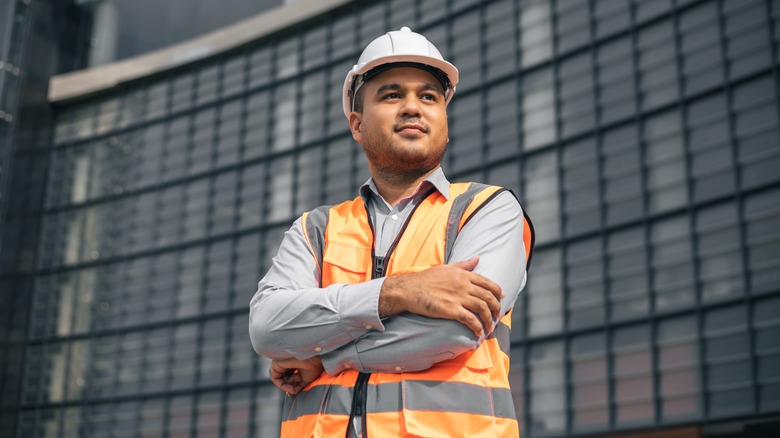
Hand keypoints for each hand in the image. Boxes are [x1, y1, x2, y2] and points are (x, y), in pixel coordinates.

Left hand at [269, 356, 323, 395]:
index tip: (295, 392)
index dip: (291, 387)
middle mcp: (285, 362)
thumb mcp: (305, 379)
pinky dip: (281, 385)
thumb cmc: (314, 365)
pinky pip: (275, 378)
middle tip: (294, 390)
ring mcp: (280, 362)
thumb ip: (297, 387)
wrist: (314, 358)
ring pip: (279, 379)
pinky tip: (290, 388)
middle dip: (289, 386)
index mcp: (293, 364)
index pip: (287, 378)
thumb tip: (290, 394)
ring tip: (294, 387)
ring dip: (287, 386)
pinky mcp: (276, 363)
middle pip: (283, 379)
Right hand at [378, 256, 502, 336]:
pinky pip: (470, 320)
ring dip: (488, 320)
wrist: (409, 289)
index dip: (497, 291)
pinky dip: (477, 327)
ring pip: (482, 309)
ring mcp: (458, 297)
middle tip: (497, 315)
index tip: (501, 298)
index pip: (487, 282)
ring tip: (489, 327)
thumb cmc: (425, 279)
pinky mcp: (451, 310)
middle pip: (487, 297)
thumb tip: (477, 258)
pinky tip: (478, 333)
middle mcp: (463, 285)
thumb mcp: (446, 268)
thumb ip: (464, 264)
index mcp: (463, 274)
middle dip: (496, 308)